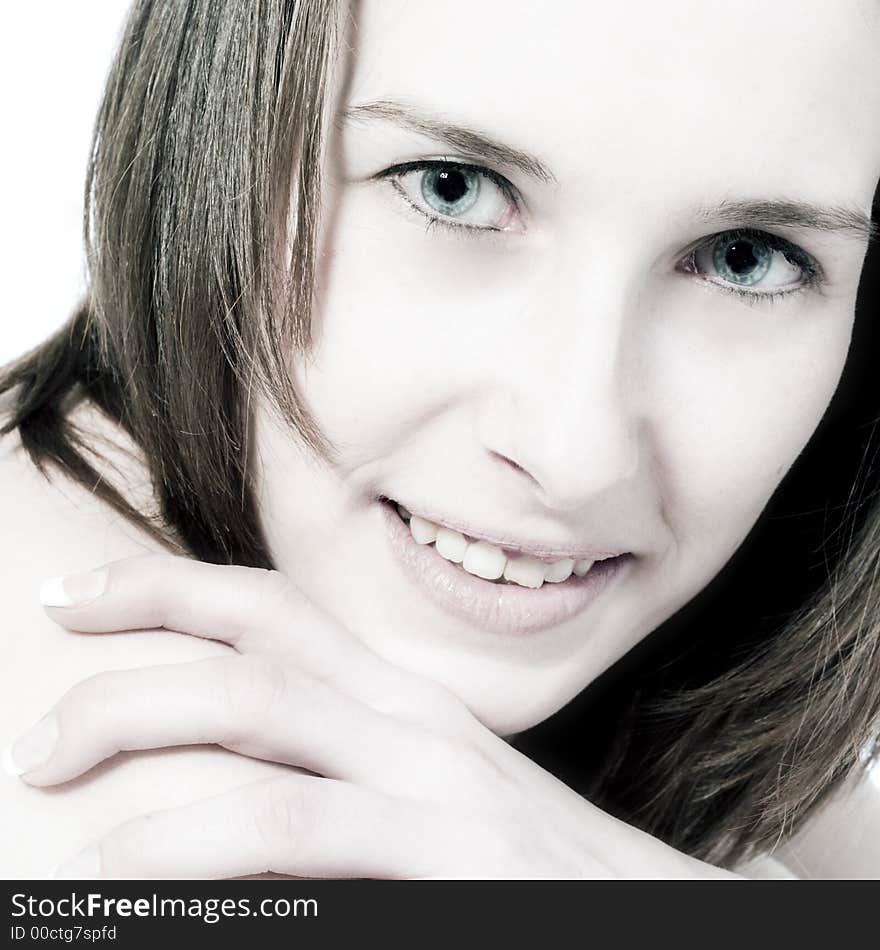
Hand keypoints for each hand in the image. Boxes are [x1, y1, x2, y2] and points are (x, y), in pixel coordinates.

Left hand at [12, 555, 741, 878]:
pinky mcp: (455, 859)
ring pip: (267, 725)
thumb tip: (232, 788)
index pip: (274, 609)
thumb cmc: (535, 866)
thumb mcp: (436, 796)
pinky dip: (203, 849)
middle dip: (130, 677)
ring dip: (148, 743)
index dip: (167, 588)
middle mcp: (417, 722)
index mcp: (405, 700)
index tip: (77, 597)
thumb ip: (351, 767)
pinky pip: (301, 834)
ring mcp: (437, 785)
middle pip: (254, 654)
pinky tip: (136, 878)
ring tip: (60, 803)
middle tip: (38, 742)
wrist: (672, 915)